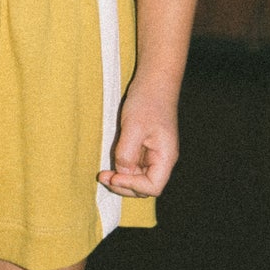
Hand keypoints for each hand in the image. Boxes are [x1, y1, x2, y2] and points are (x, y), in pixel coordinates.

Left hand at [98, 82, 178, 198]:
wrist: (153, 81)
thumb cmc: (148, 101)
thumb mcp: (134, 127)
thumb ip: (127, 153)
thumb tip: (121, 171)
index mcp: (166, 157)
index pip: (153, 187)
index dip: (132, 186)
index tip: (115, 176)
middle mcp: (161, 159)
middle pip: (144, 187)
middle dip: (124, 186)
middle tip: (104, 176)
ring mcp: (153, 154)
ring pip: (138, 178)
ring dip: (121, 179)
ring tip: (104, 173)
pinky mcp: (144, 148)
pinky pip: (133, 166)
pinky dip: (121, 169)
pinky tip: (110, 162)